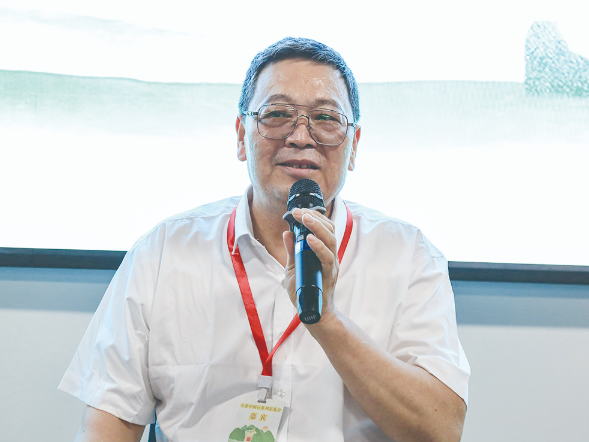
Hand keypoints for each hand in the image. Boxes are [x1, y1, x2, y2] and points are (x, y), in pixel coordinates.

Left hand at [282, 207, 339, 323]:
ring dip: (317, 227)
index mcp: (324, 251)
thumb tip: (288, 232)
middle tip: (298, 211)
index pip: (324, 228)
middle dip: (314, 217)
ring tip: (304, 218)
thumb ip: (292, 250)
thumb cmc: (305, 291)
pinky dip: (319, 247)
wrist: (314, 313)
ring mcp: (331, 265)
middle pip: (329, 230)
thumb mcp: (294, 267)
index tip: (298, 210)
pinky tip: (310, 239)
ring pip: (330, 240)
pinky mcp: (329, 275)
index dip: (314, 216)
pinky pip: (327, 258)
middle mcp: (331, 256)